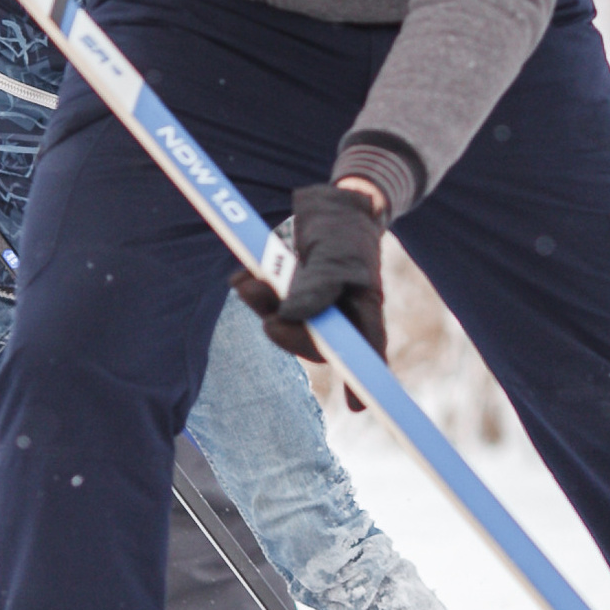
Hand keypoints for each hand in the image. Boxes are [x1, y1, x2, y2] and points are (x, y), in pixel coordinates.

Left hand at [234, 179, 388, 363]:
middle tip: (268, 315)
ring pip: (280, 322)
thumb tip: (292, 318)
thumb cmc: (343, 232)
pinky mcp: (283, 290)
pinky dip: (249, 287)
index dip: (361, 381)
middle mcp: (335, 314)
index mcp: (362, 310)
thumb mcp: (335, 255)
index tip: (358, 407)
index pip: (364, 352)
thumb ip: (317, 286)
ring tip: (252, 281)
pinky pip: (261, 301)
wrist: (328, 202)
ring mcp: (307, 304)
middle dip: (284, 332)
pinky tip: (246, 274)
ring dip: (260, 304)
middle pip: (310, 342)